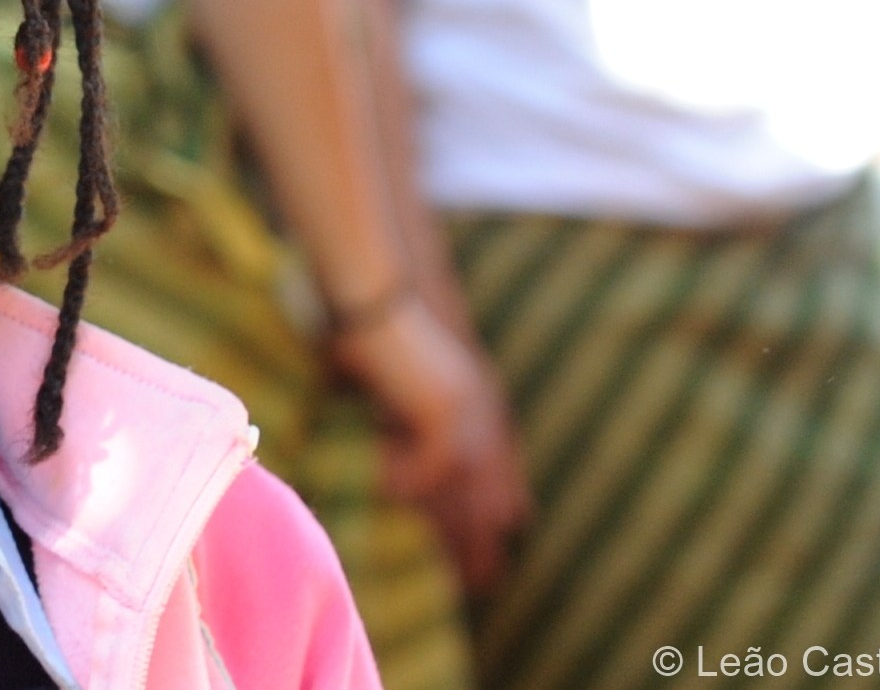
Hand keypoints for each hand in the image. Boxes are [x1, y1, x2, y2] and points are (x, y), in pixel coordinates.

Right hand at [330, 297, 530, 591]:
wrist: (376, 297)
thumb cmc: (374, 330)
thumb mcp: (394, 382)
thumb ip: (399, 414)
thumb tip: (388, 445)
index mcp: (476, 398)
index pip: (498, 464)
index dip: (502, 501)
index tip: (505, 535)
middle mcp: (480, 409)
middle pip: (487, 489)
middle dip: (485, 537)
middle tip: (484, 581)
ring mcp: (467, 412)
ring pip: (467, 490)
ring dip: (455, 531)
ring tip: (449, 568)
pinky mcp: (444, 412)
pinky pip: (430, 467)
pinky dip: (408, 479)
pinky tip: (383, 485)